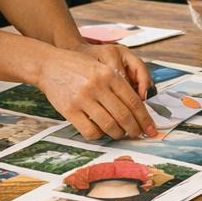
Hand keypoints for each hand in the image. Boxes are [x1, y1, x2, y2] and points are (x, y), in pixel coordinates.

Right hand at [36, 44, 157, 140]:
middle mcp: (98, 86)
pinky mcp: (69, 110)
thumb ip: (119, 85)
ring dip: (119, 134)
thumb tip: (138, 110)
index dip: (145, 118)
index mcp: (110, 74)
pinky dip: (99, 136)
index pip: (134, 102)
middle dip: (135, 129)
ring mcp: (83, 98)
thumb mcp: (102, 69)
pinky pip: (90, 131)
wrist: (49, 65)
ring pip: (109, 125)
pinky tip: (102, 133)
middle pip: (124, 115)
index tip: (151, 129)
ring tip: (121, 134)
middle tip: (139, 135)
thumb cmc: (80, 68)